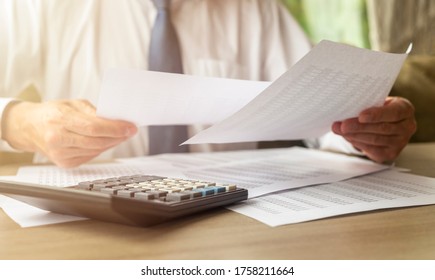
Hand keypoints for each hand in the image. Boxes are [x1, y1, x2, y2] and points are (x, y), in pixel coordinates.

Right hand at [1, 99, 136, 167]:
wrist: (29, 127)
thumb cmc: (53, 112)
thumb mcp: (72, 104)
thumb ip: (93, 112)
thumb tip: (115, 120)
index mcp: (59, 120)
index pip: (94, 128)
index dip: (115, 129)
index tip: (130, 127)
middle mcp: (58, 139)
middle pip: (97, 141)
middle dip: (118, 137)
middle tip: (130, 131)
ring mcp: (61, 154)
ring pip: (96, 150)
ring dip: (112, 143)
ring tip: (122, 135)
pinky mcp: (65, 163)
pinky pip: (90, 156)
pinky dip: (101, 149)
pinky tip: (107, 142)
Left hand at [332, 97, 416, 162]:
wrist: (385, 124)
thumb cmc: (379, 109)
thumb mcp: (377, 102)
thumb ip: (366, 105)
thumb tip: (345, 110)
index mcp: (405, 109)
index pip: (394, 113)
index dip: (377, 115)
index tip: (361, 116)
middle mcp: (407, 126)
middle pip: (382, 128)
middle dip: (359, 127)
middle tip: (343, 125)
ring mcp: (401, 142)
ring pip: (375, 140)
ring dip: (355, 135)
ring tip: (340, 130)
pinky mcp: (391, 154)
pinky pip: (372, 149)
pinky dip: (357, 143)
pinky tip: (348, 137)